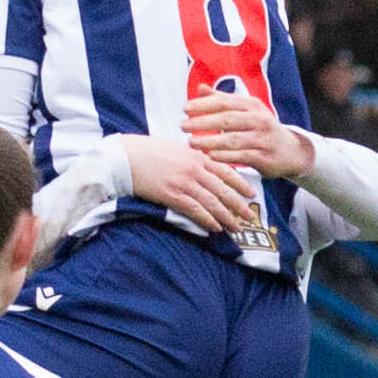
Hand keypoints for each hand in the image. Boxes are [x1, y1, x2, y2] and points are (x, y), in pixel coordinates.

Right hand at [116, 131, 260, 235]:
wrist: (125, 157)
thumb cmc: (147, 151)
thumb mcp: (175, 149)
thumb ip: (192, 157)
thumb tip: (204, 165)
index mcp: (196, 156)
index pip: (226, 171)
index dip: (241, 184)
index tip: (252, 193)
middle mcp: (194, 169)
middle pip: (223, 189)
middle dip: (239, 205)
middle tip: (251, 217)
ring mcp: (184, 182)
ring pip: (212, 202)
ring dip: (226, 217)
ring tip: (236, 228)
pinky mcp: (172, 195)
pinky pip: (195, 210)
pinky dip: (207, 220)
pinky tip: (216, 228)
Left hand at [186, 88, 312, 178]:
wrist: (291, 151)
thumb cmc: (261, 128)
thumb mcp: (246, 111)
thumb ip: (223, 100)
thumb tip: (200, 88)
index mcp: (252, 105)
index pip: (225, 102)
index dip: (204, 104)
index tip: (185, 108)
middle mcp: (259, 119)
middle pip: (227, 119)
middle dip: (203, 122)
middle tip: (183, 126)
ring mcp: (262, 138)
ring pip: (232, 139)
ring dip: (209, 141)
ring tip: (191, 143)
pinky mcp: (264, 157)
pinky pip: (240, 156)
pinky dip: (223, 157)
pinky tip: (208, 156)